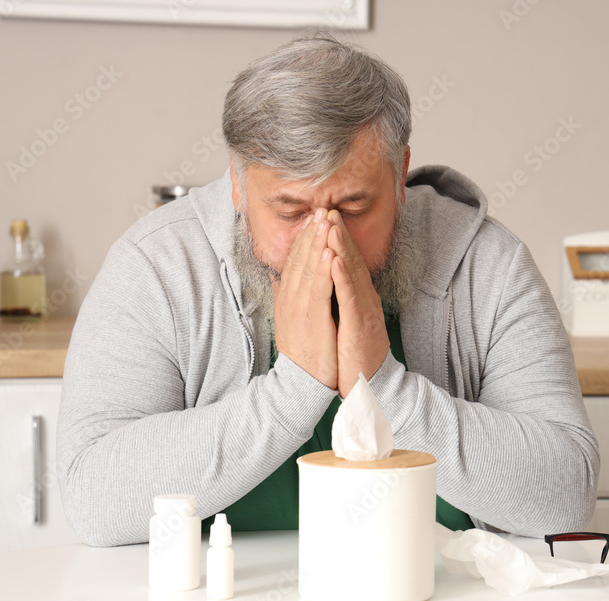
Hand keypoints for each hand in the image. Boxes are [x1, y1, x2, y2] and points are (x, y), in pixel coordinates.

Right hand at [272, 208, 337, 388]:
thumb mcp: (291, 320)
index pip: (296, 260)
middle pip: (300, 258)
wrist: (301, 383)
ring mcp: (299, 308)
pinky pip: (318, 289)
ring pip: (308, 268)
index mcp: (288, 297)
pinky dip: (322, 269)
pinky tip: (329, 252)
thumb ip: (287, 297)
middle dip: (312, 232)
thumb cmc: (302, 353)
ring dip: (317, 243)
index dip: (305, 237)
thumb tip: (280, 279)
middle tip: (321, 208)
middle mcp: (290, 298)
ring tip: (325, 221)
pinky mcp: (311, 319)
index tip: (314, 217)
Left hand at [327, 210, 389, 397]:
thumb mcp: (345, 321)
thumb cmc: (354, 355)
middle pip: (352, 261)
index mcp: (357, 298)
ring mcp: (364, 311)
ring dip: (342, 248)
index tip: (324, 217)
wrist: (369, 385)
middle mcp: (364, 299)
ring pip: (353, 274)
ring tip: (331, 225)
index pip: (347, 262)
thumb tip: (327, 283)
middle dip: (339, 234)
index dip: (337, 239)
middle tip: (328, 209)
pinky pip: (351, 298)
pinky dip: (344, 278)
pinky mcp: (361, 326)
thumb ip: (338, 300)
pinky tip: (336, 261)